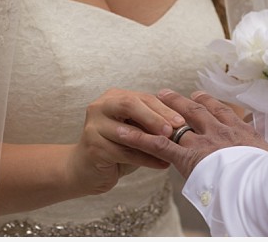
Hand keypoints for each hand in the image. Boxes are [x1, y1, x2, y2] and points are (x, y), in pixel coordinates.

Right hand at [65, 88, 184, 194]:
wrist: (85, 169)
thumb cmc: (115, 147)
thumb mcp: (133, 130)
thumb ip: (149, 123)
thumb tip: (180, 124)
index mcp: (113, 98)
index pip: (142, 98)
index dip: (163, 108)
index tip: (181, 121)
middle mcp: (100, 107)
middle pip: (130, 105)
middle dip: (154, 117)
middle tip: (173, 131)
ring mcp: (94, 126)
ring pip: (128, 132)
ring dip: (152, 142)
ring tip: (171, 151)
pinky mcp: (93, 147)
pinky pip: (125, 153)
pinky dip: (146, 159)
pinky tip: (162, 164)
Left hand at [116, 89, 267, 177]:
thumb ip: (266, 148)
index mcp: (241, 131)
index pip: (221, 111)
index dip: (208, 103)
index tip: (199, 97)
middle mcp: (220, 130)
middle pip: (197, 109)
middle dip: (181, 101)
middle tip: (167, 94)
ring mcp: (204, 142)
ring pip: (176, 121)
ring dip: (160, 112)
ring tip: (148, 102)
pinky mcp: (189, 158)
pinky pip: (159, 145)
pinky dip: (139, 139)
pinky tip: (123, 134)